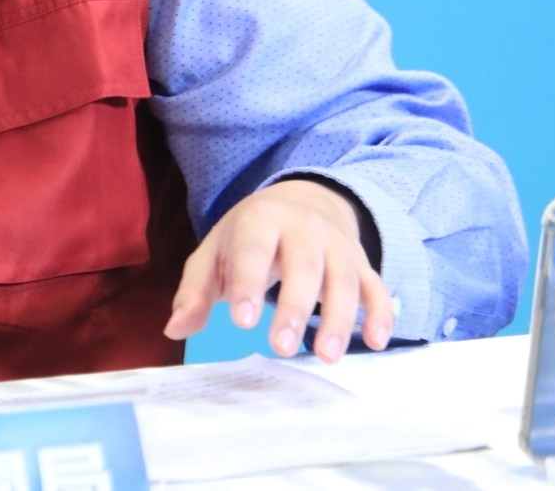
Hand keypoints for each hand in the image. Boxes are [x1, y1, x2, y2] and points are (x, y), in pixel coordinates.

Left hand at [164, 179, 392, 362]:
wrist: (303, 198)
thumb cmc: (249, 235)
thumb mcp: (215, 253)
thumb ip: (195, 291)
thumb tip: (174, 328)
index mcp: (259, 220)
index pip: (253, 250)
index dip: (249, 282)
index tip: (244, 320)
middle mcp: (303, 228)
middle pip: (304, 266)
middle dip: (295, 307)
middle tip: (282, 347)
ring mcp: (337, 245)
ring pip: (344, 279)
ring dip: (339, 318)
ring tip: (327, 355)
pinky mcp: (361, 263)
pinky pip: (375, 286)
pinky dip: (380, 313)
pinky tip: (377, 341)